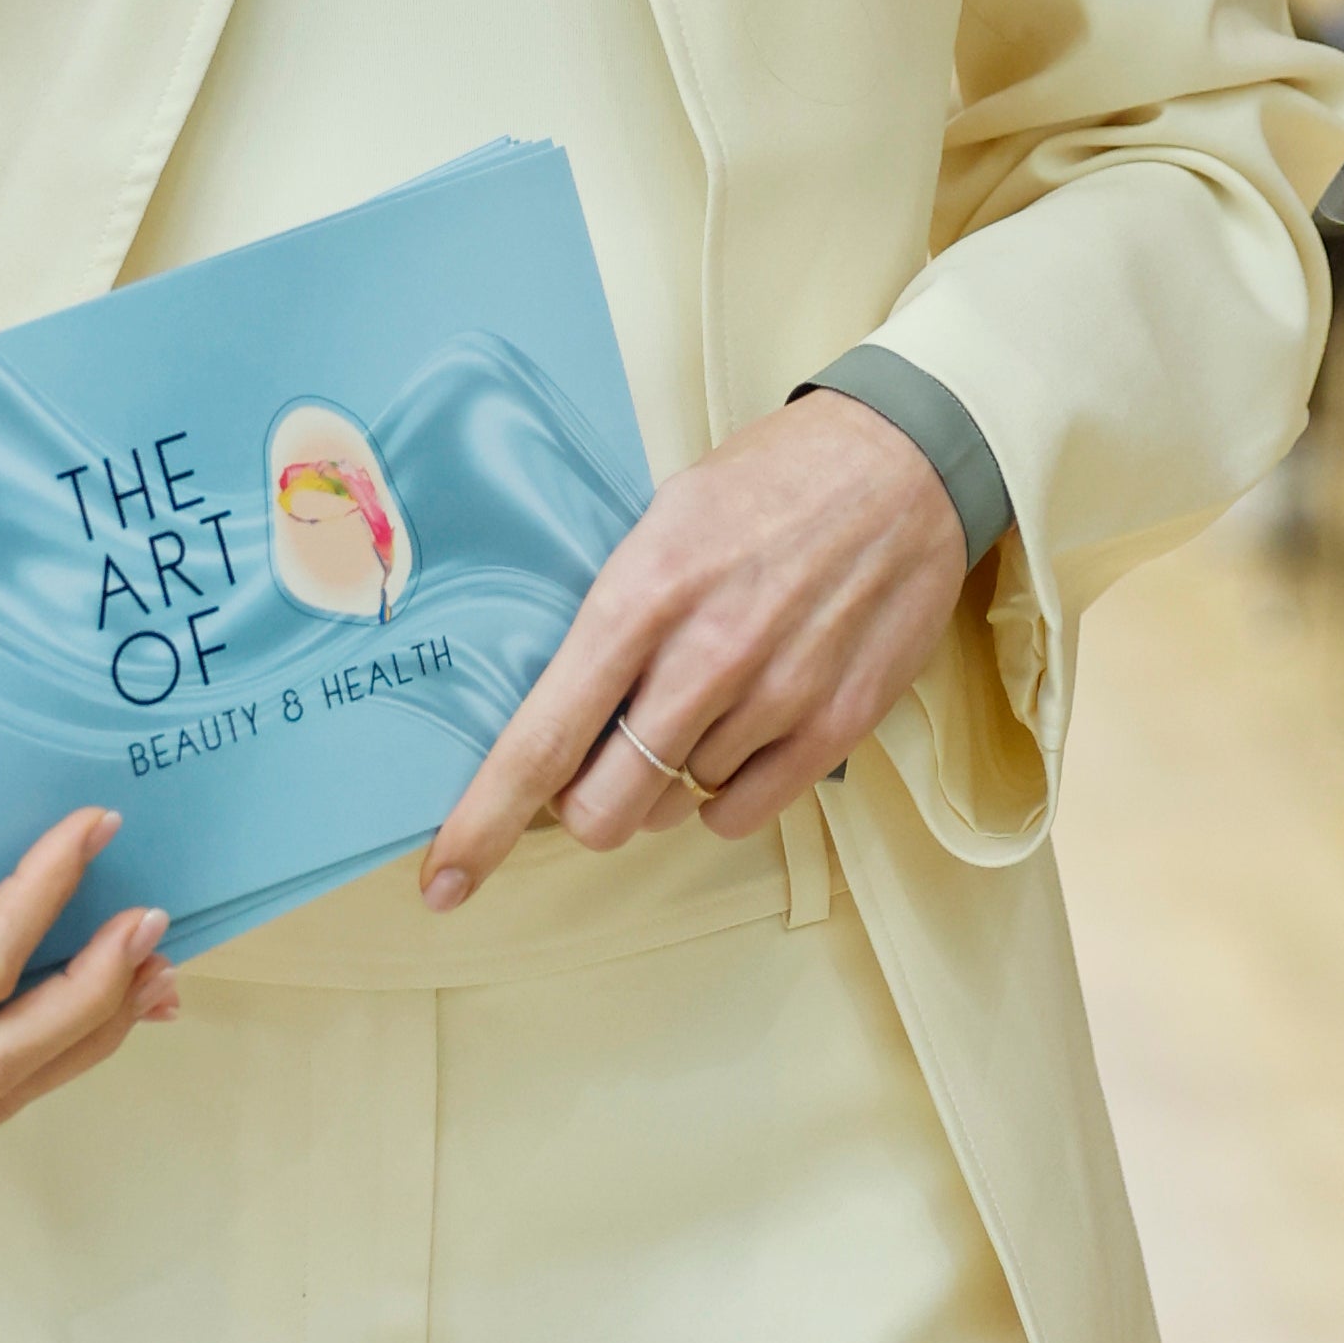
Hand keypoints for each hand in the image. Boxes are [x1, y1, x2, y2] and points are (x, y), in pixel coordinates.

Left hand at [419, 391, 970, 907]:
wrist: (899, 461)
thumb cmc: (765, 486)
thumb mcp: (658, 522)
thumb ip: (608, 619)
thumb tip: (554, 714)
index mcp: (638, 597)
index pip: (541, 740)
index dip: (483, 823)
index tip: (444, 881)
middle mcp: (704, 658)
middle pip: (602, 810)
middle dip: (584, 804)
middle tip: (602, 757)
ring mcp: (776, 697)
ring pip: (674, 810)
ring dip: (666, 780)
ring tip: (701, 698)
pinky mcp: (837, 725)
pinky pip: (743, 813)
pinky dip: (723, 793)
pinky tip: (738, 732)